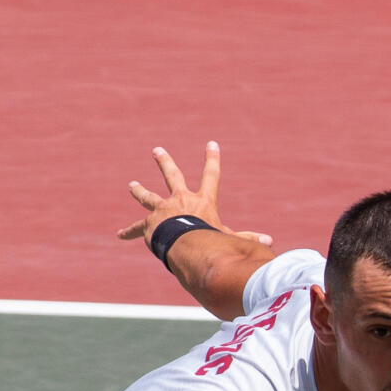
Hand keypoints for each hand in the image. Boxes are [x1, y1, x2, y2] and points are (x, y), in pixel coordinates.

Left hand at [115, 141, 271, 248]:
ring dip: (140, 190)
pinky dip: (130, 232)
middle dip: (164, 162)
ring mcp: (163, 210)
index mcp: (202, 201)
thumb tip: (270, 243)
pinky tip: (120, 234)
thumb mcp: (230, 239)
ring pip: (149, 196)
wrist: (186, 247)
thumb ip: (247, 239)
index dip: (212, 159)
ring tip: (132, 186)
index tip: (211, 144)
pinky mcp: (150, 224)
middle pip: (171, 176)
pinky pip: (137, 228)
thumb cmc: (211, 243)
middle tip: (156, 150)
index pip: (211, 175)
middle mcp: (180, 199)